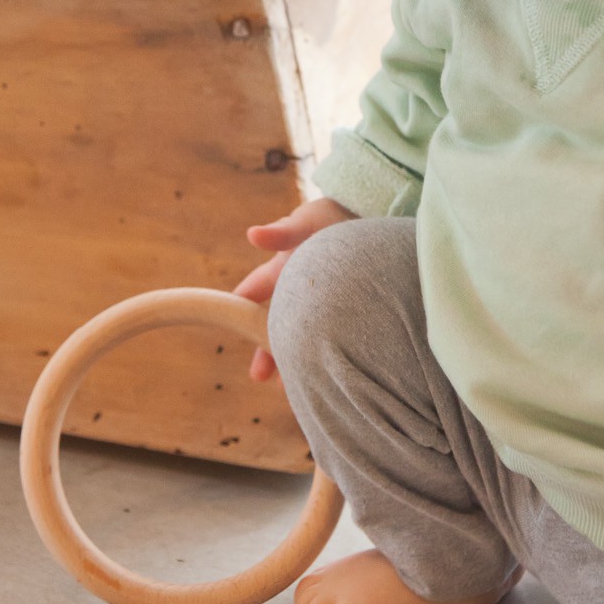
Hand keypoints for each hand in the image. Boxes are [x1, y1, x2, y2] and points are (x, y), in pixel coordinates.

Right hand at [233, 197, 356, 380]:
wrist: (375, 216)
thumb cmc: (336, 216)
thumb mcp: (310, 220)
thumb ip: (284, 232)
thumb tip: (253, 235)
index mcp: (283, 270)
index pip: (256, 290)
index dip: (241, 307)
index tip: (228, 326)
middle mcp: (298, 291)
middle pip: (277, 324)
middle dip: (267, 349)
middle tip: (259, 376)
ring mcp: (321, 304)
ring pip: (304, 336)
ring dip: (296, 358)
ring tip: (292, 387)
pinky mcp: (345, 313)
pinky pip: (333, 339)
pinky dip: (328, 357)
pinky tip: (332, 376)